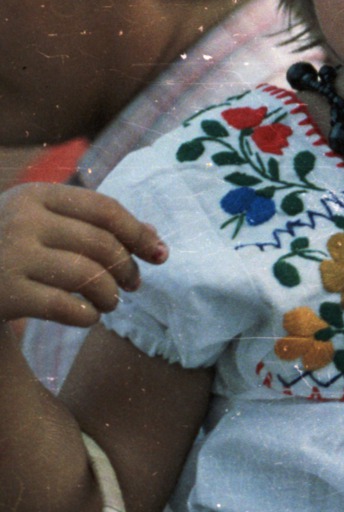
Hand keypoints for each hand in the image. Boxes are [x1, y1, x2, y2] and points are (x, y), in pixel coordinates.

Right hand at [0, 184, 166, 325]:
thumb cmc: (3, 249)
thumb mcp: (36, 222)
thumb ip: (88, 224)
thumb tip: (155, 238)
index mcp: (33, 195)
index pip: (105, 210)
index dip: (139, 234)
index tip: (160, 255)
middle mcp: (20, 219)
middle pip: (102, 244)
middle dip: (128, 268)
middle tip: (134, 285)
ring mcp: (9, 256)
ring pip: (89, 276)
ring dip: (111, 295)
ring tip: (111, 303)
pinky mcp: (4, 294)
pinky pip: (67, 307)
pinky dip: (88, 315)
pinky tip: (88, 317)